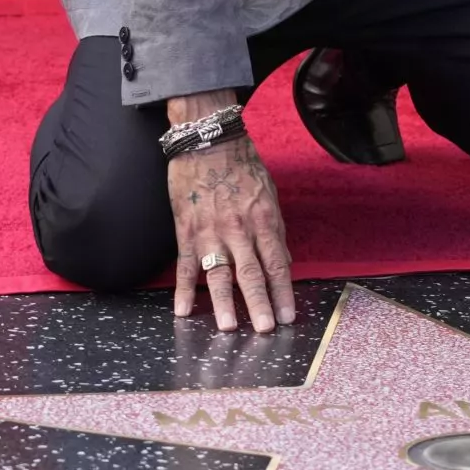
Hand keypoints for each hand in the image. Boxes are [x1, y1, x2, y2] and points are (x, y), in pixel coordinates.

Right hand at [166, 92, 295, 333]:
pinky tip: (182, 310)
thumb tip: (284, 263)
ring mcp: (210, 231)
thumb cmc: (241, 166)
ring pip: (218, 273)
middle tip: (264, 330)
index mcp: (262, 220)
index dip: (282, 292)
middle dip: (258, 303)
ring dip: (223, 302)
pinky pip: (185, 264)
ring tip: (227, 327)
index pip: (276, 264)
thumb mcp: (268, 194)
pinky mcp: (186, 230)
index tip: (287, 316)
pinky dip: (183, 289)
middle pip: (250, 273)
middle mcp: (238, 229)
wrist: (207, 140)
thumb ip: (275, 230)